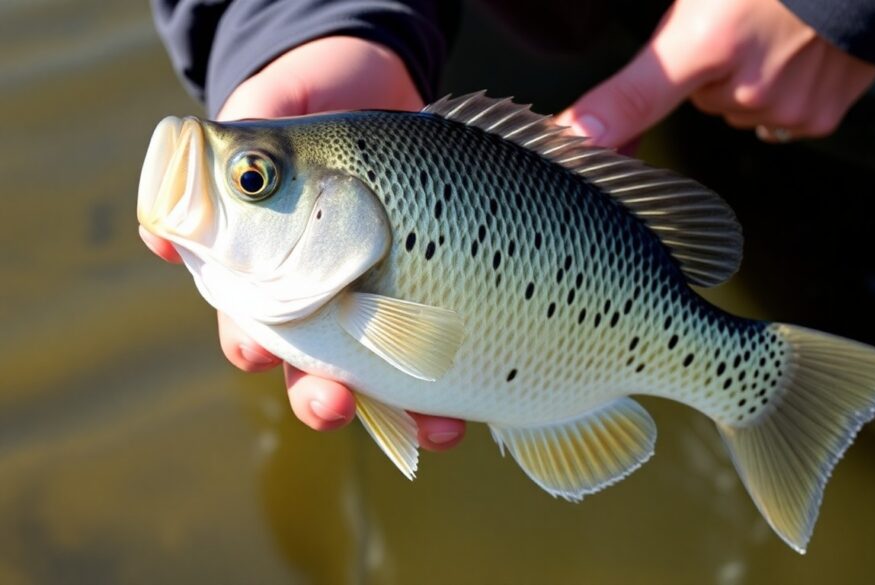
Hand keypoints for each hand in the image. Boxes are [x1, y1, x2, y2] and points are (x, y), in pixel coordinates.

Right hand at [140, 37, 463, 449]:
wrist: (370, 83)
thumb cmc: (301, 107)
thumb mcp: (259, 122)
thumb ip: (216, 171)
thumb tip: (158, 234)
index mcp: (271, 272)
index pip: (251, 327)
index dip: (251, 346)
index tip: (258, 352)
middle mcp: (326, 300)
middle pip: (315, 371)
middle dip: (319, 398)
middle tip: (330, 405)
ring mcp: (384, 304)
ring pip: (385, 381)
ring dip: (399, 416)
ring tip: (426, 432)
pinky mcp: (436, 301)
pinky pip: (442, 359)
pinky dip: (448, 400)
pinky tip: (456, 419)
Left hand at [556, 0, 874, 146]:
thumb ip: (663, 47)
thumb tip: (615, 86)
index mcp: (708, 40)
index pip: (639, 95)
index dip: (600, 125)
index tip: (572, 145)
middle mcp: (743, 85)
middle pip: (699, 99)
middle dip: (711, 70)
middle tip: (740, 27)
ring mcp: (782, 108)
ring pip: (736, 109)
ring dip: (748, 83)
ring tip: (775, 35)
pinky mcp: (818, 119)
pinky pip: (775, 121)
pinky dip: (783, 96)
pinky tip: (801, 58)